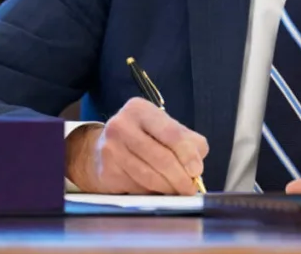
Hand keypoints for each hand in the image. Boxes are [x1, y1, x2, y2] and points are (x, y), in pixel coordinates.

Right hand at [65, 98, 208, 194]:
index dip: (188, 154)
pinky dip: (152, 192)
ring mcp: (111, 149)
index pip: (172, 133)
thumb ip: (188, 141)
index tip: (196, 170)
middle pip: (161, 158)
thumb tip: (196, 166)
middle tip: (190, 188)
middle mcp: (122, 126)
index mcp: (140, 109)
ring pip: (149, 176)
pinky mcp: (106, 171)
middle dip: (180, 177)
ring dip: (168, 188)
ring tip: (178, 191)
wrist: (103, 148)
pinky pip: (137, 187)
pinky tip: (157, 190)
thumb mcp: (166, 129)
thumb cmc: (144, 137)